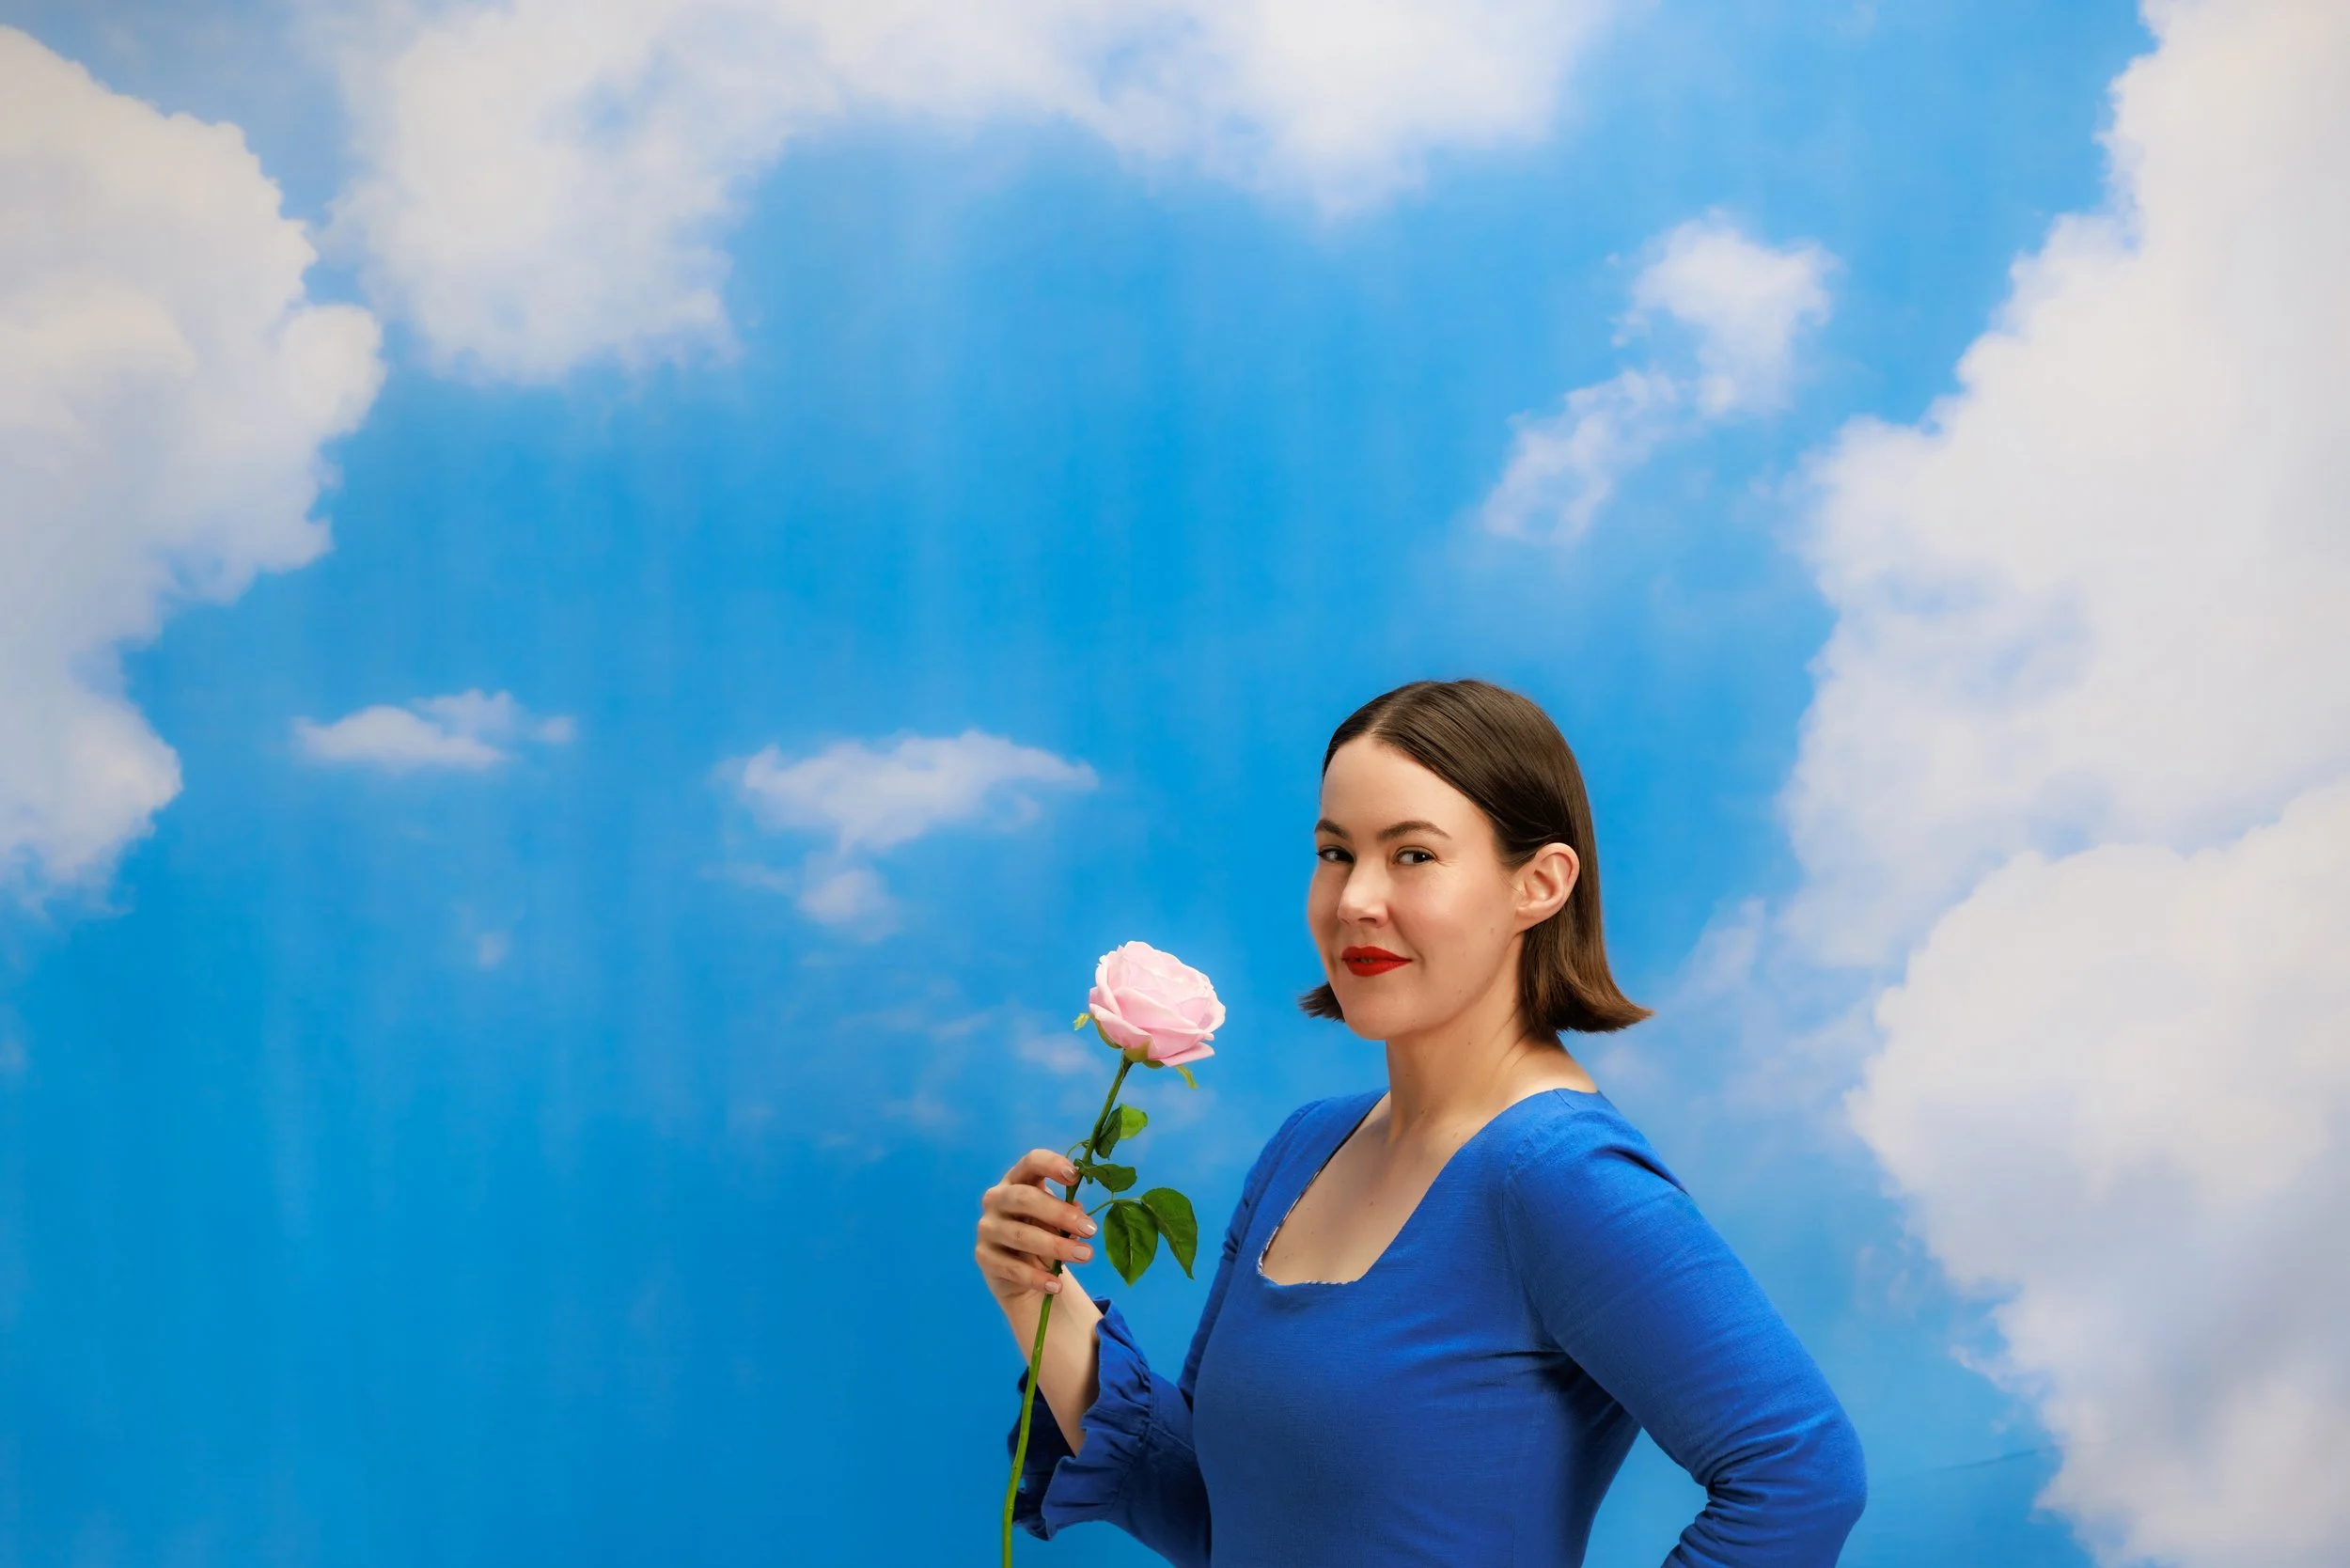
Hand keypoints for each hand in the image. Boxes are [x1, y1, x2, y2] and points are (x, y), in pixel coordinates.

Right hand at [976, 1148, 1099, 1307]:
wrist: (1021, 1272)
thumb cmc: (1043, 1233)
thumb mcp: (1057, 1221)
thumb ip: (1068, 1213)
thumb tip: (1079, 1212)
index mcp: (1017, 1180)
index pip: (1031, 1162)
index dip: (1052, 1165)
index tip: (1076, 1177)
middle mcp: (996, 1199)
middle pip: (1025, 1199)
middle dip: (1060, 1213)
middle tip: (1090, 1229)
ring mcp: (987, 1227)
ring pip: (1021, 1236)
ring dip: (1056, 1247)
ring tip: (1085, 1256)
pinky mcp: (983, 1257)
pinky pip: (1012, 1268)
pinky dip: (1037, 1278)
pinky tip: (1057, 1285)